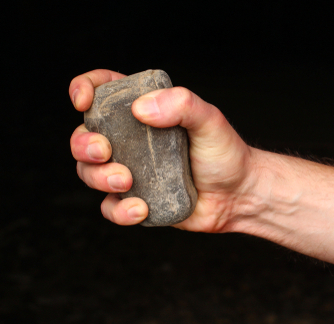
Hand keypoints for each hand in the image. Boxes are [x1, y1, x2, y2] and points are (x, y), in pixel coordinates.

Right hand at [69, 69, 253, 231]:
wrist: (239, 195)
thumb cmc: (226, 154)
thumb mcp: (210, 120)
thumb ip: (182, 104)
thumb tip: (142, 109)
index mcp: (144, 112)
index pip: (103, 91)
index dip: (84, 90)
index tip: (82, 102)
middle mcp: (132, 141)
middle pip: (83, 137)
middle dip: (83, 144)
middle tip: (105, 151)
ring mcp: (132, 171)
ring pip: (90, 173)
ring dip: (99, 177)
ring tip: (127, 181)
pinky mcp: (137, 200)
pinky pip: (110, 208)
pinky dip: (119, 210)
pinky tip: (142, 209)